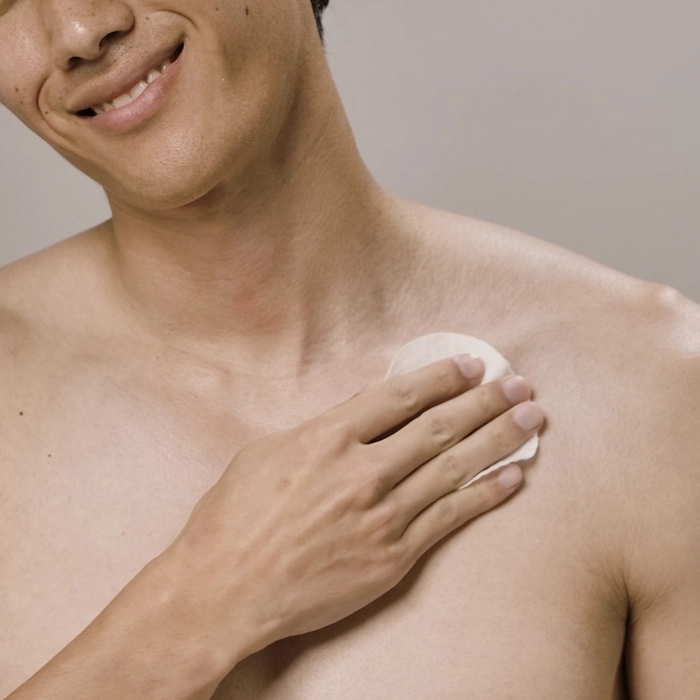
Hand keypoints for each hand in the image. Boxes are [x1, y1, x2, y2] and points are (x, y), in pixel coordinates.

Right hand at [164, 354, 542, 662]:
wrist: (226, 590)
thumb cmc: (235, 518)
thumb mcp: (270, 450)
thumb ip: (323, 426)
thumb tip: (365, 404)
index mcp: (328, 437)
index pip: (401, 396)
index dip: (443, 377)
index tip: (472, 366)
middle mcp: (362, 471)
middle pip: (439, 427)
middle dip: (486, 402)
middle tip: (519, 385)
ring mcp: (382, 516)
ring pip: (454, 468)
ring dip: (499, 439)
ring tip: (532, 418)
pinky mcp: (393, 557)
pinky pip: (451, 519)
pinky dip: (486, 495)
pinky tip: (514, 476)